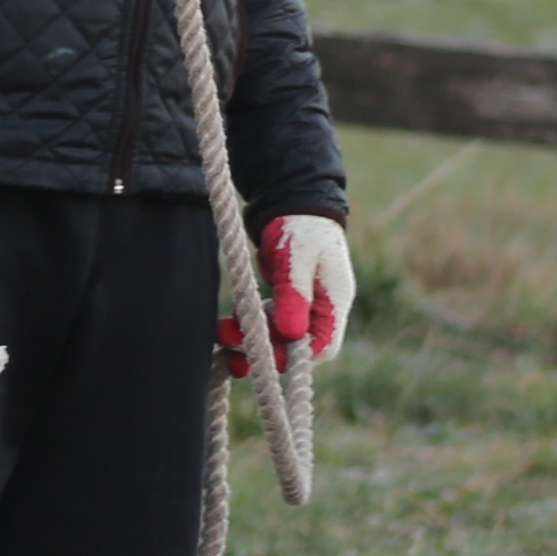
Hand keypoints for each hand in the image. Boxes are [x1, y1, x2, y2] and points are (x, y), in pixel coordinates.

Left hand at [218, 213, 355, 369]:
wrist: (290, 198)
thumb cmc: (300, 225)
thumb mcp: (297, 259)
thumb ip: (294, 296)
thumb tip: (292, 335)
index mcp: (334, 300)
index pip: (324, 345)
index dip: (296, 356)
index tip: (266, 356)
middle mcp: (321, 307)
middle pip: (297, 345)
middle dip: (266, 349)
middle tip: (232, 346)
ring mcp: (303, 304)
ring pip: (278, 335)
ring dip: (251, 338)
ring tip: (222, 334)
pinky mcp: (285, 298)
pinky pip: (267, 321)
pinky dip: (249, 324)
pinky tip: (226, 325)